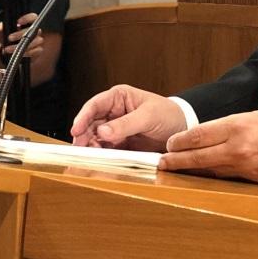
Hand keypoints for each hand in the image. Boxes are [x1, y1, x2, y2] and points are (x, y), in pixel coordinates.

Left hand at [0, 13, 42, 60]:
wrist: (6, 51)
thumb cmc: (6, 38)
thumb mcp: (1, 32)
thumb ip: (1, 28)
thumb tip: (2, 28)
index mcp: (28, 23)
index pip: (33, 17)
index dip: (27, 18)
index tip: (18, 22)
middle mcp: (35, 31)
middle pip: (34, 30)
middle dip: (21, 34)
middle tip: (9, 38)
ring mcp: (38, 41)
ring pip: (36, 41)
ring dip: (22, 45)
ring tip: (8, 49)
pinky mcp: (38, 51)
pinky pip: (37, 51)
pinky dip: (27, 53)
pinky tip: (17, 54)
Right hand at [70, 84, 186, 151]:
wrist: (182, 130)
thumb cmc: (168, 115)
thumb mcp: (149, 116)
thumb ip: (126, 124)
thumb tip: (102, 132)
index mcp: (119, 97)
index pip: (95, 105)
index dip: (83, 117)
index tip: (75, 130)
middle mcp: (112, 112)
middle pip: (90, 124)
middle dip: (84, 136)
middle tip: (81, 148)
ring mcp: (114, 129)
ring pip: (94, 138)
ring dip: (90, 147)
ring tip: (90, 156)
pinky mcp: (118, 144)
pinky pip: (104, 150)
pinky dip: (100, 155)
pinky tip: (99, 160)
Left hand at [160, 109, 257, 183]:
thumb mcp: (255, 116)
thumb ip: (230, 126)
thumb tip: (207, 136)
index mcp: (238, 126)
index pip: (199, 135)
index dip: (181, 141)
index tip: (170, 144)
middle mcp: (238, 148)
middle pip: (199, 157)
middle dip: (177, 160)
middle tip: (162, 162)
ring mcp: (245, 167)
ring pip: (210, 170)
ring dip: (192, 170)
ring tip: (177, 169)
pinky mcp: (252, 180)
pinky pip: (227, 177)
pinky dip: (213, 175)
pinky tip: (204, 175)